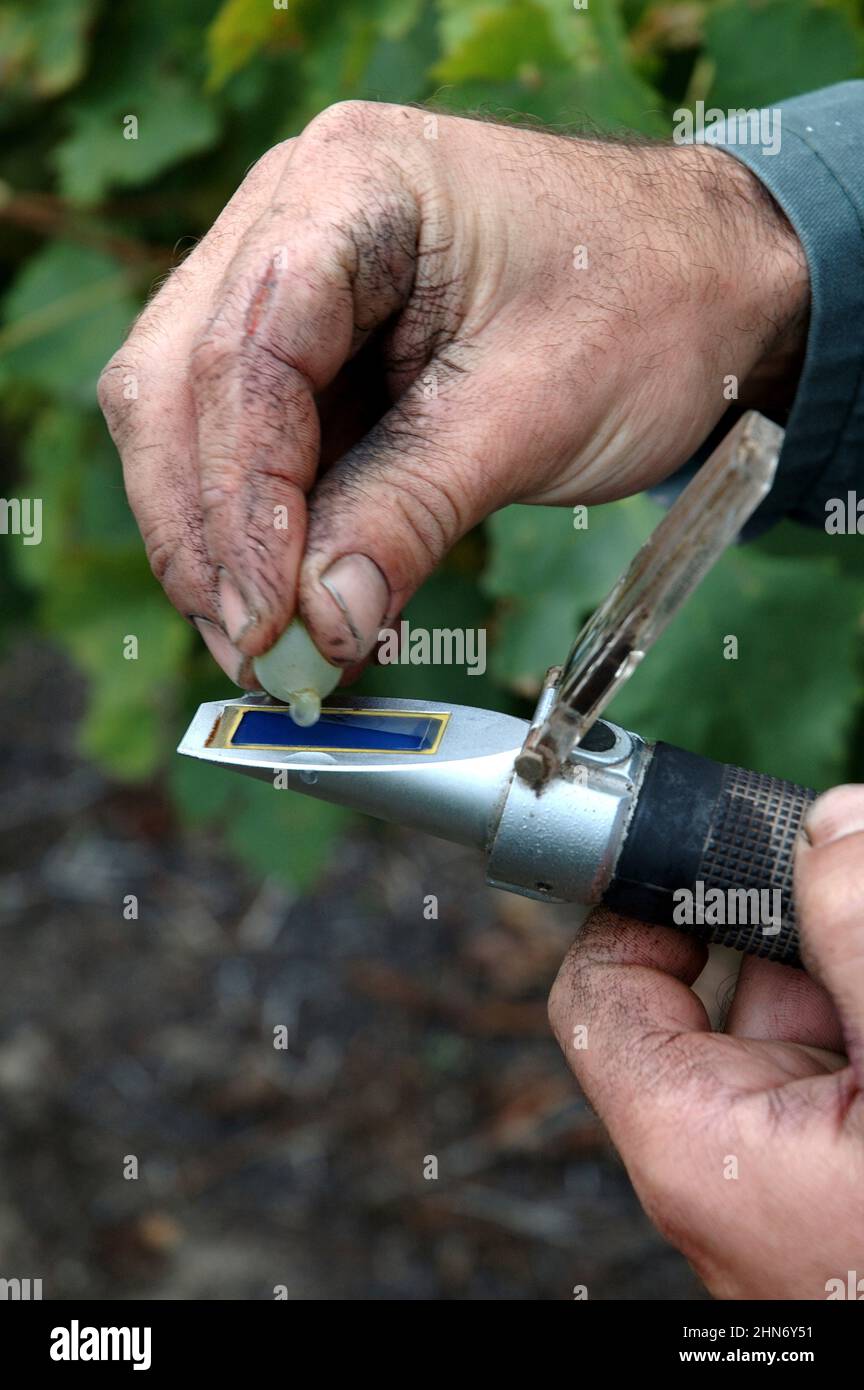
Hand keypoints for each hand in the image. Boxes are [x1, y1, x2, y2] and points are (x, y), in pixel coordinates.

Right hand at [98, 101, 808, 682]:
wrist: (713, 282)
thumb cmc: (649, 304)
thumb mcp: (534, 412)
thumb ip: (411, 513)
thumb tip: (316, 626)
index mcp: (350, 185)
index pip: (246, 353)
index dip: (240, 501)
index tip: (267, 621)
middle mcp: (291, 215)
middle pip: (177, 385)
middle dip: (206, 533)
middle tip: (254, 654)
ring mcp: (291, 278)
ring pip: (191, 421)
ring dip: (220, 544)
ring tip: (272, 649)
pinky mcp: (314, 346)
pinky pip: (253, 444)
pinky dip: (266, 532)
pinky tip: (298, 603)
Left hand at [548, 784, 863, 1299]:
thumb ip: (861, 946)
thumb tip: (833, 829)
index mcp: (693, 1140)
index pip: (603, 986)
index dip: (641, 900)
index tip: (707, 842)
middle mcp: (726, 1154)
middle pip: (719, 984)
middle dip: (787, 912)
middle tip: (845, 863)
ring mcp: (794, 1165)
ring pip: (796, 1014)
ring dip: (841, 957)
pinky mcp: (845, 1171)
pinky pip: (843, 1056)